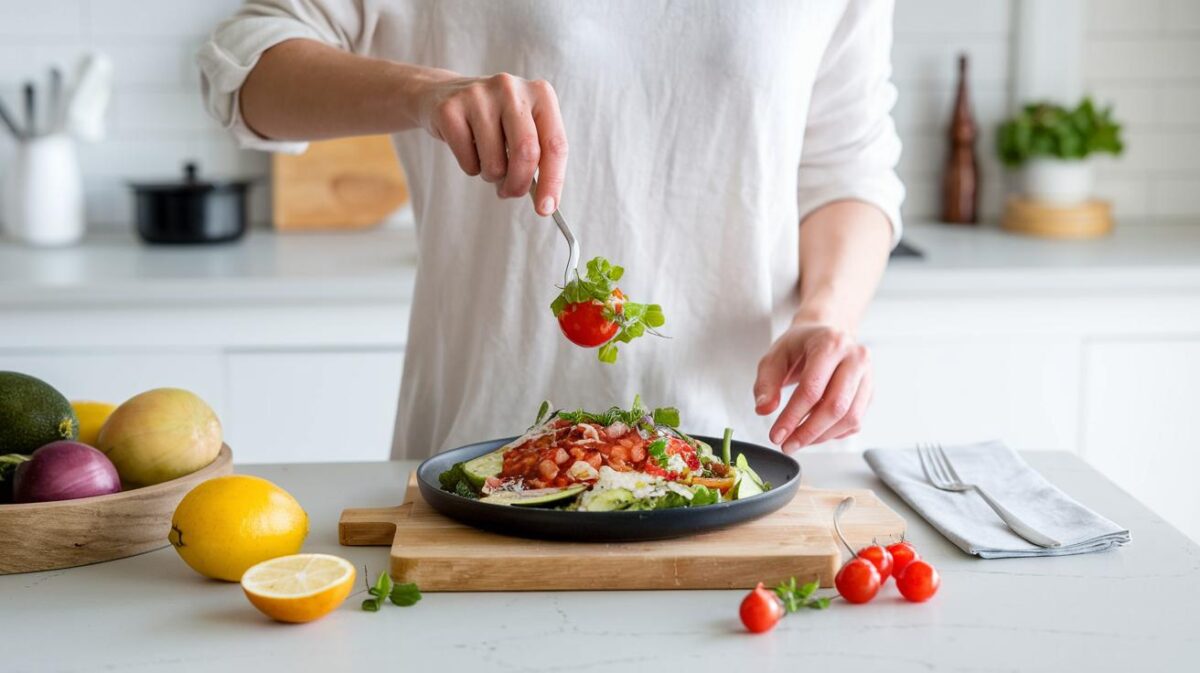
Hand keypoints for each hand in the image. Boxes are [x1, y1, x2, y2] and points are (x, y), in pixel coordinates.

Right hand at [415, 72, 567, 214]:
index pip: (555, 144)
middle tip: (511, 192)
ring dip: (492, 176)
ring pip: (495, 162)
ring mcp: (478, 96)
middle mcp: (511, 89)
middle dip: (519, 184)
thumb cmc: (494, 120)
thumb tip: (545, 201)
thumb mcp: (523, 128)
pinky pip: (468, 161)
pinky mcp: (450, 109)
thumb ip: (538, 157)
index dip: (553, 181)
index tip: (546, 208)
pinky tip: (467, 148)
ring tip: (487, 160)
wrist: (443, 95)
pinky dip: (470, 167)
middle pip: (526, 152)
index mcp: (540, 93)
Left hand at [753, 321, 873, 452]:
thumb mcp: (774, 356)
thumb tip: (764, 409)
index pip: (812, 389)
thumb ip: (766, 383)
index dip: (792, 417)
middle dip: (808, 432)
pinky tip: (814, 433)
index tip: (776, 435)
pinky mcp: (870, 391)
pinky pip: (855, 421)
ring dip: (821, 436)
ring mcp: (867, 375)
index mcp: (830, 343)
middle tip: (787, 444)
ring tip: (798, 441)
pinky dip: (833, 433)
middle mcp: (855, 357)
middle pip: (835, 407)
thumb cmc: (800, 345)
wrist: (826, 334)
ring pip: (850, 418)